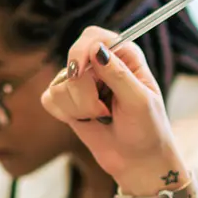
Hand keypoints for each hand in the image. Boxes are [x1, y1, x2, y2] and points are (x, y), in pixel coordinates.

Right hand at [41, 26, 189, 195]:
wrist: (138, 161)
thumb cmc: (147, 129)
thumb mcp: (139, 101)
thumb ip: (117, 74)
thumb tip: (96, 49)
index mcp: (124, 55)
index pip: (93, 37)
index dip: (82, 50)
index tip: (80, 71)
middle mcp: (100, 64)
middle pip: (73, 61)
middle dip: (84, 92)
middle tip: (104, 110)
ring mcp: (82, 82)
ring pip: (59, 84)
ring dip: (80, 108)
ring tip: (102, 118)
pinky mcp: (68, 101)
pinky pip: (49, 99)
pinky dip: (66, 113)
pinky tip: (85, 121)